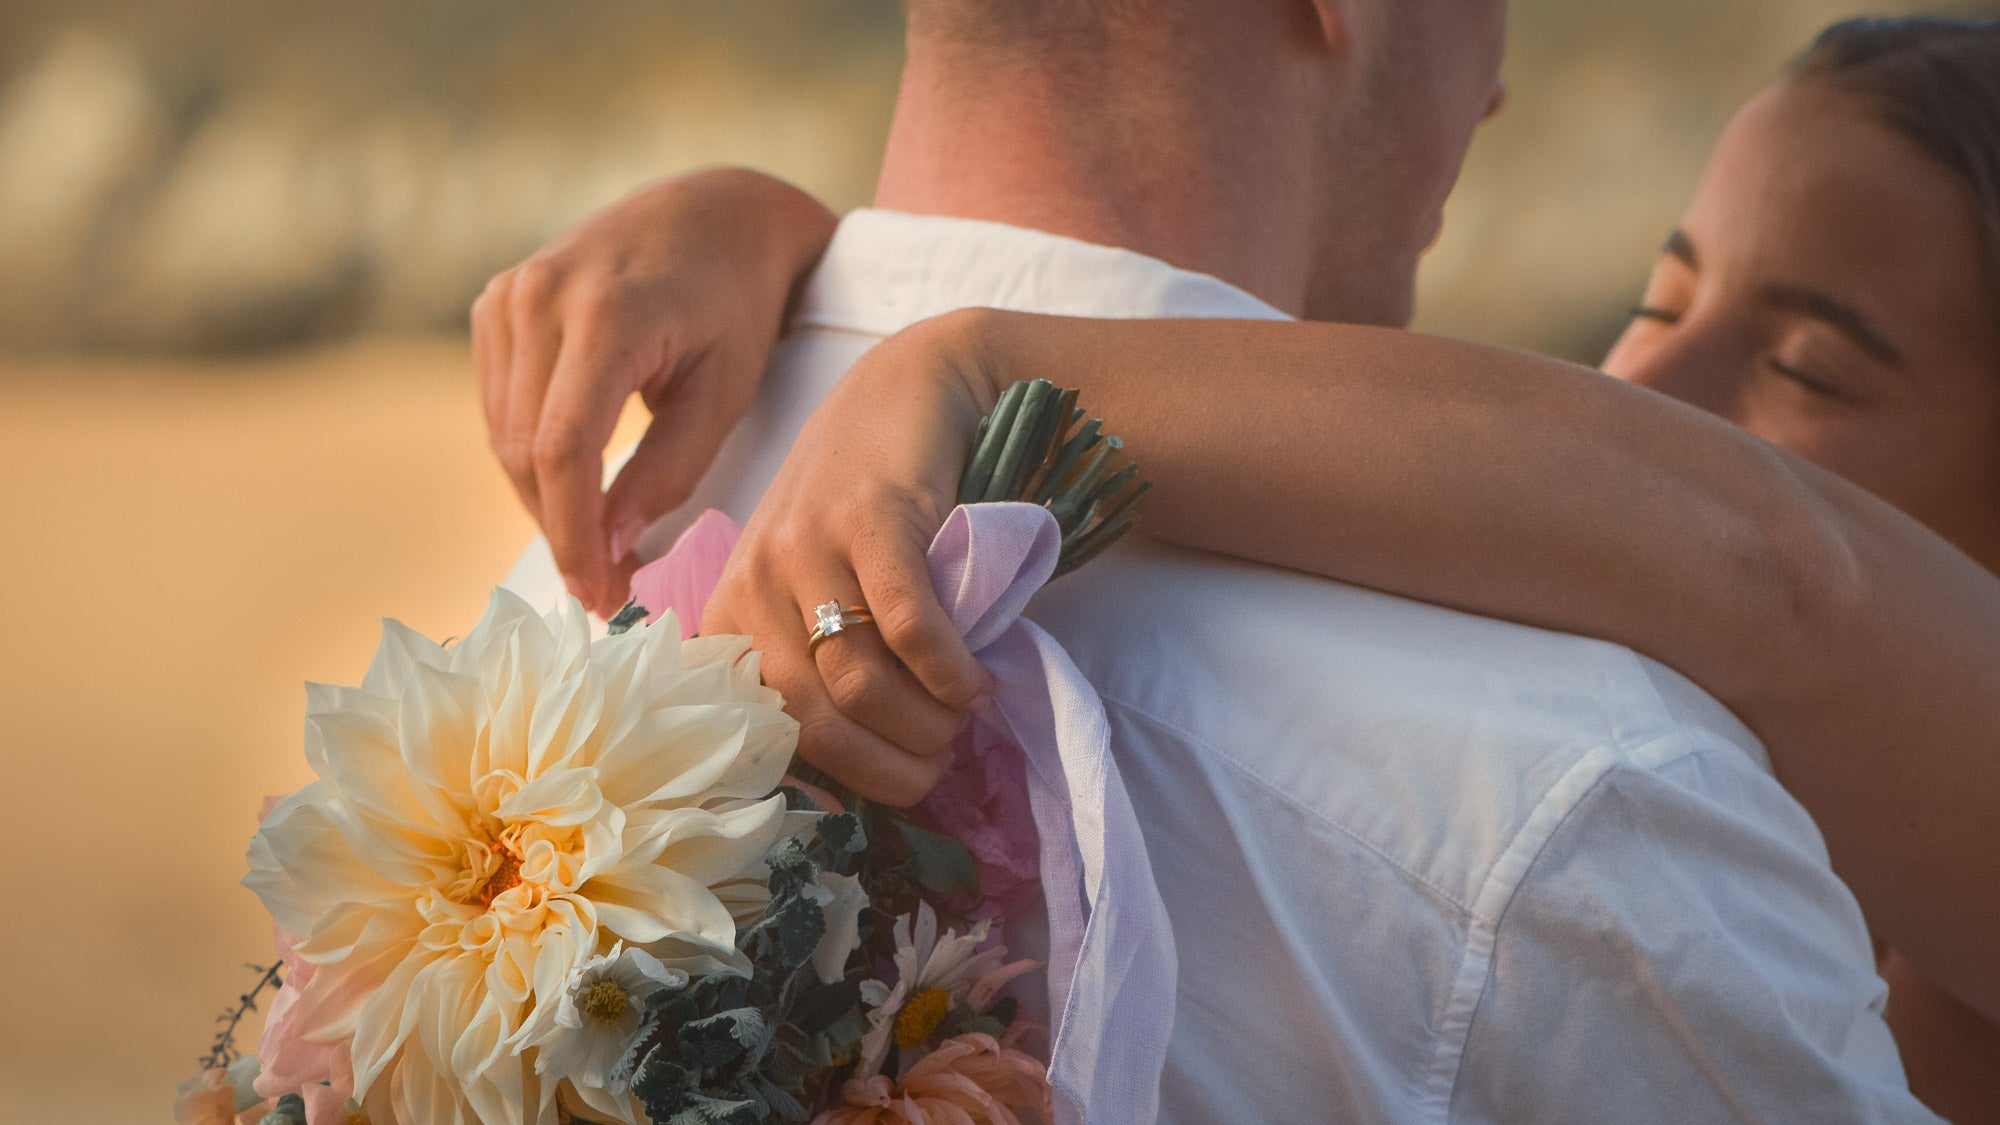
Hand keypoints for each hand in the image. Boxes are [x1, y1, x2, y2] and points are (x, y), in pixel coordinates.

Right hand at [473, 167, 836, 615]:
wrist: (716, 211)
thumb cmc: (737, 305)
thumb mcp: (724, 393)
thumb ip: (667, 472)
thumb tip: (611, 547)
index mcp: (607, 314)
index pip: (563, 449)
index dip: (573, 534)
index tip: (599, 594)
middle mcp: (540, 297)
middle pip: (526, 450)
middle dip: (561, 530)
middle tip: (604, 589)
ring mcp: (508, 294)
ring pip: (503, 436)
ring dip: (544, 500)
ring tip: (596, 544)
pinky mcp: (495, 302)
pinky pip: (497, 405)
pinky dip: (531, 455)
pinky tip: (576, 483)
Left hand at [701, 310, 1010, 803]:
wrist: (908, 390)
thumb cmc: (867, 504)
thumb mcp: (820, 581)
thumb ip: (819, 657)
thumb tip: (855, 775)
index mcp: (732, 611)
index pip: (768, 727)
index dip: (838, 773)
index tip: (893, 782)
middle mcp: (755, 580)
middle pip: (816, 714)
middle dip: (887, 761)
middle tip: (939, 764)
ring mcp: (807, 547)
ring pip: (857, 678)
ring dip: (921, 722)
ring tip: (962, 720)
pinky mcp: (868, 519)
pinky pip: (906, 624)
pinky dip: (945, 671)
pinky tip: (974, 683)